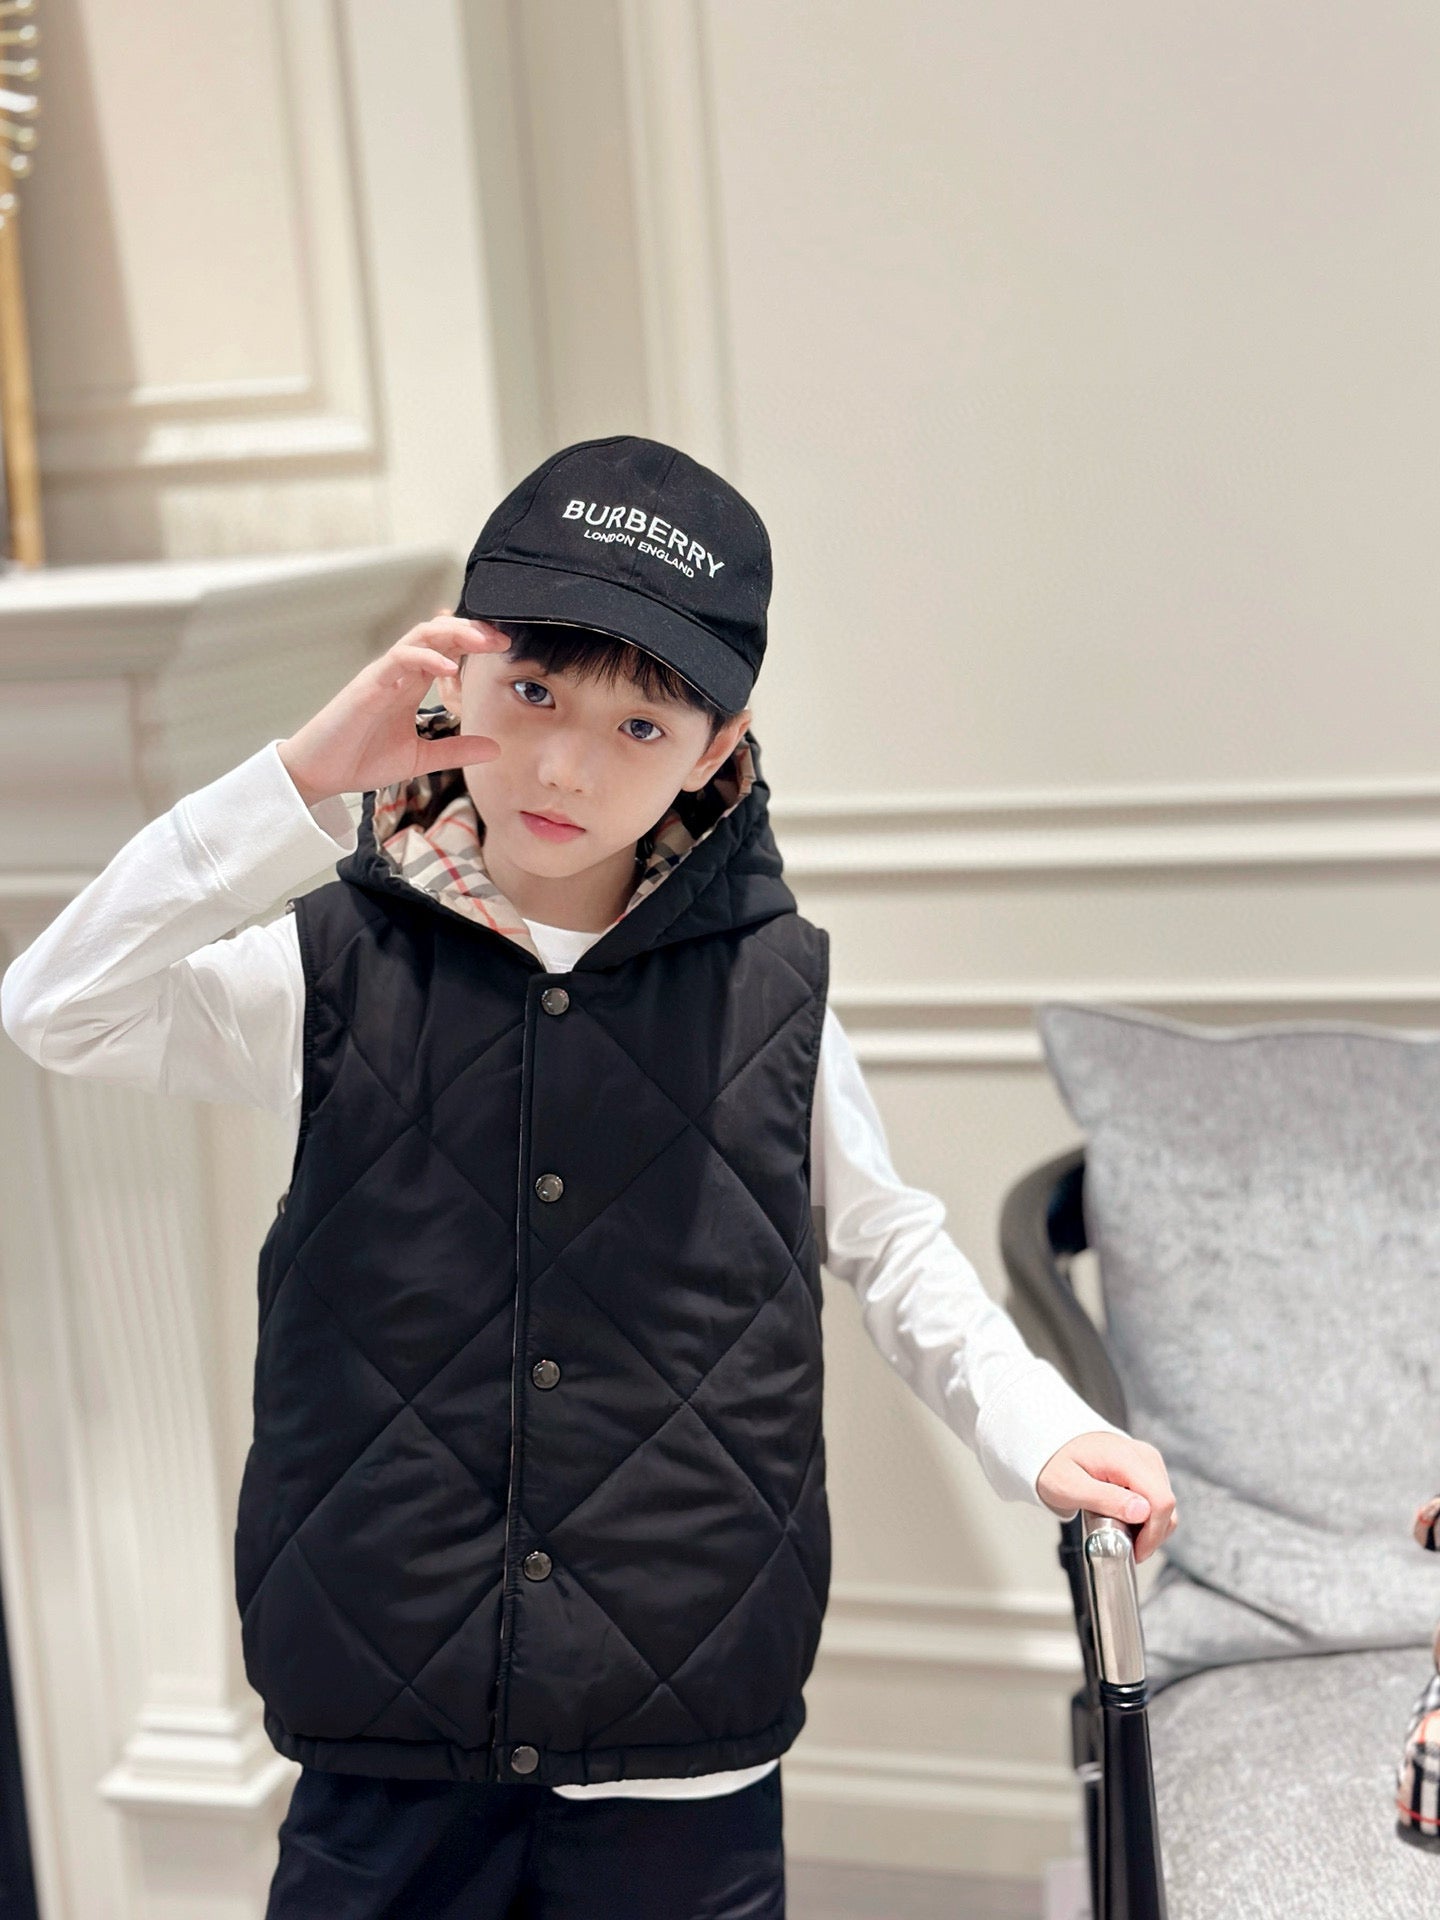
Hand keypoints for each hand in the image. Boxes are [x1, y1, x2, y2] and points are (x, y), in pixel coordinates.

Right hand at [277, 609, 512, 806]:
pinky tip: (449, 668)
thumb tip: (495, 749)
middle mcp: (399, 673)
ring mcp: (384, 675)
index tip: (504, 646)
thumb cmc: (361, 759)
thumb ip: (456, 750)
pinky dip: (425, 658)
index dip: (475, 642)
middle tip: (501, 637)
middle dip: (471, 630)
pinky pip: (399, 660)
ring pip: (420, 636)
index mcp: (412, 684)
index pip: (447, 649)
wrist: (320, 774)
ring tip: (482, 640)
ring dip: (453, 634)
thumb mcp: (422, 759)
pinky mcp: (368, 686)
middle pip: (438, 633)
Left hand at [1035, 1430, 1177, 1564]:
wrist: (1053, 1445)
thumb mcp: (1070, 1486)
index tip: (1135, 1551)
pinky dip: (1147, 1517)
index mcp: (1127, 1459)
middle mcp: (1144, 1458)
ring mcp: (1148, 1462)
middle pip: (1166, 1507)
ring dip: (1149, 1528)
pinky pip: (1157, 1500)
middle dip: (1151, 1535)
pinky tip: (1125, 1520)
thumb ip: (1105, 1498)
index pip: (1161, 1501)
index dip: (1153, 1534)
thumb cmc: (1056, 1464)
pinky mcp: (1147, 1469)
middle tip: (1125, 1546)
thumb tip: (1142, 1512)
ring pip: (1165, 1506)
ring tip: (1120, 1532)